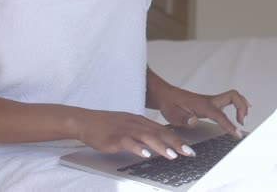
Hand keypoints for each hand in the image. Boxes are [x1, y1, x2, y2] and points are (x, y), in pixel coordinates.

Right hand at [76, 110, 196, 159]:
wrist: (88, 121)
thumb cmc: (108, 125)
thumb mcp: (129, 125)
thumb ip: (143, 132)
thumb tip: (158, 142)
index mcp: (141, 121)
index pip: (163, 130)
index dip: (177, 139)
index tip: (189, 149)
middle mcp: (137, 123)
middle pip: (159, 132)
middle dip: (176, 143)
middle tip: (189, 153)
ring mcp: (127, 129)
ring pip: (147, 137)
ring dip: (161, 146)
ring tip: (172, 155)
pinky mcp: (116, 137)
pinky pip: (129, 142)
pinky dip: (139, 148)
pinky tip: (146, 155)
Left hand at [158, 86, 250, 138]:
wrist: (165, 95)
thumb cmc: (170, 105)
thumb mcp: (172, 114)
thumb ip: (183, 119)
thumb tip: (194, 121)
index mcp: (202, 105)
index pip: (220, 115)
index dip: (230, 126)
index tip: (237, 135)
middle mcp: (209, 100)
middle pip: (233, 96)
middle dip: (242, 108)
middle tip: (242, 122)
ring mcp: (211, 101)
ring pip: (233, 97)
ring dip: (242, 105)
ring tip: (243, 119)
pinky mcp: (210, 103)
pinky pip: (229, 100)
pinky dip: (237, 104)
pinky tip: (239, 113)